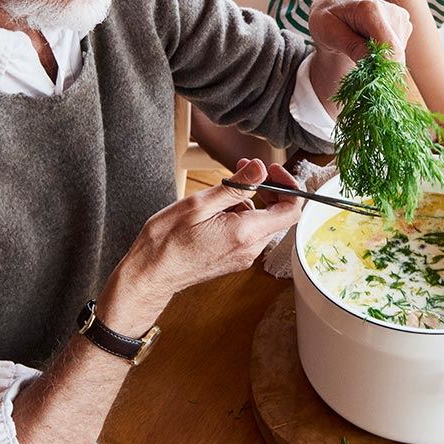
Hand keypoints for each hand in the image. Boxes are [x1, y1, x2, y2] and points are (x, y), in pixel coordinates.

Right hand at [103, 159, 302, 328]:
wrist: (151, 273)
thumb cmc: (168, 240)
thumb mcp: (200, 203)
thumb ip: (236, 186)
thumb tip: (260, 169)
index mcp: (245, 234)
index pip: (291, 211)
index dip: (288, 186)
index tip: (272, 171)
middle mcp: (250, 249)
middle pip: (278, 216)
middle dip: (266, 189)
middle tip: (243, 170)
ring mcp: (243, 257)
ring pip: (261, 223)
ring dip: (249, 202)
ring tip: (219, 194)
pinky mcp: (234, 259)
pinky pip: (248, 233)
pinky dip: (240, 216)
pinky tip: (216, 211)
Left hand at [307, 0, 411, 62]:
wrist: (335, 7)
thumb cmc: (327, 19)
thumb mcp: (328, 32)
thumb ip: (351, 46)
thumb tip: (372, 62)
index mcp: (371, 9)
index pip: (389, 45)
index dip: (383, 66)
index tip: (369, 79)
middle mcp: (391, 11)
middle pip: (395, 53)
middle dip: (378, 65)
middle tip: (356, 63)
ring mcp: (401, 18)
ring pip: (398, 54)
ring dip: (380, 60)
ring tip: (359, 49)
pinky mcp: (405, 26)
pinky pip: (398, 51)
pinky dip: (385, 55)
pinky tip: (369, 45)